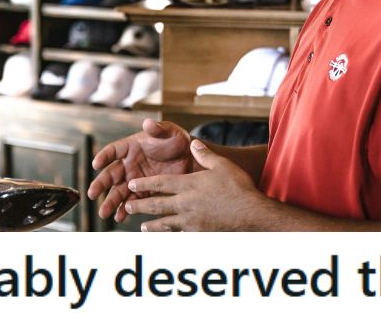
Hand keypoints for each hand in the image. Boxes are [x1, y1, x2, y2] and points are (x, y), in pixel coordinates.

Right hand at [88, 118, 193, 222]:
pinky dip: (125, 210)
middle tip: (92, 194)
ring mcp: (135, 179)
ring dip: (110, 202)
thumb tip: (148, 122)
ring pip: (118, 191)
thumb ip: (158, 128)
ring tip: (103, 213)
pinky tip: (120, 217)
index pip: (113, 150)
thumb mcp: (169, 132)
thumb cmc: (177, 140)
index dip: (103, 156)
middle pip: (110, 174)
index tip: (96, 164)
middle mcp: (128, 163)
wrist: (191, 158)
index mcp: (130, 146)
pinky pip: (132, 201)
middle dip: (100, 185)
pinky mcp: (144, 191)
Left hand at [123, 139, 266, 230]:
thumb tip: (193, 143)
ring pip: (164, 224)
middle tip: (128, 206)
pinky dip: (169, 236)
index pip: (159, 184)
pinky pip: (179, 236)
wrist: (252, 214)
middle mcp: (186, 204)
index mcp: (189, 185)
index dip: (143, 184)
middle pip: (156, 205)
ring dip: (152, 225)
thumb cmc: (239, 188)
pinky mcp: (198, 234)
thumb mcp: (223, 166)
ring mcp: (191, 221)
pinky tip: (166, 238)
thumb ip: (205, 155)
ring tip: (143, 226)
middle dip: (139, 206)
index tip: (131, 184)